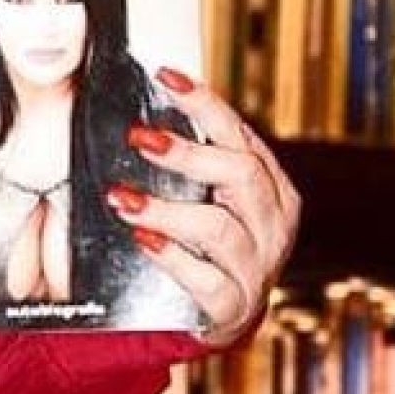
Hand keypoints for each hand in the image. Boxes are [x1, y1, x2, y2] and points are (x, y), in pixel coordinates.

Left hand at [106, 70, 299, 350]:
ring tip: (123, 199)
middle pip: (242, 175)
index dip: (204, 103)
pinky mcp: (233, 307)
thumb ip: (189, 165)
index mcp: (268, 188)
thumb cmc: (204, 246)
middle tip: (140, 138)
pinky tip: (144, 241)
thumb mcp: (205, 199)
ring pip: (220, 228)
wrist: (216, 317)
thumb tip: (138, 119)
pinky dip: (173, 259)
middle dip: (188, 153)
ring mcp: (257, 267)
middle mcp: (271, 224)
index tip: (166, 76)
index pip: (239, 134)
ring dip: (167, 209)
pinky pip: (209, 281)